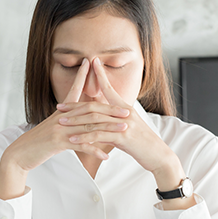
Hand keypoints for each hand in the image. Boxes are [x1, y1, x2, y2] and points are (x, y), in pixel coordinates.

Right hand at [2, 58, 126, 172]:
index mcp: (60, 112)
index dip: (82, 76)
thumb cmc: (37, 142)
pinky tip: (106, 155)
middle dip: (110, 109)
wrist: (20, 154)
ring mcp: (60, 129)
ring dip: (108, 129)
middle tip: (127, 110)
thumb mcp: (51, 128)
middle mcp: (61, 117)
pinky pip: (81, 145)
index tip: (91, 63)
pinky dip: (94, 150)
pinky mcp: (58, 142)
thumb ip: (64, 121)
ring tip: (123, 130)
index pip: (73, 90)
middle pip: (90, 110)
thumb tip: (76, 117)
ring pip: (89, 126)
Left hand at [57, 57, 185, 190]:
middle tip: (59, 106)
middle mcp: (124, 113)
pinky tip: (73, 140)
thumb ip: (115, 120)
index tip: (91, 63)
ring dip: (76, 121)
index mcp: (125, 108)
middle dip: (75, 106)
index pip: (109, 88)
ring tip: (61, 123)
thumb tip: (102, 119)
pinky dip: (84, 138)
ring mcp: (123, 125)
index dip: (100, 75)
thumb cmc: (142, 143)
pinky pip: (99, 136)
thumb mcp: (128, 127)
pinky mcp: (122, 138)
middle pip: (94, 106)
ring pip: (94, 120)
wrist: (158, 155)